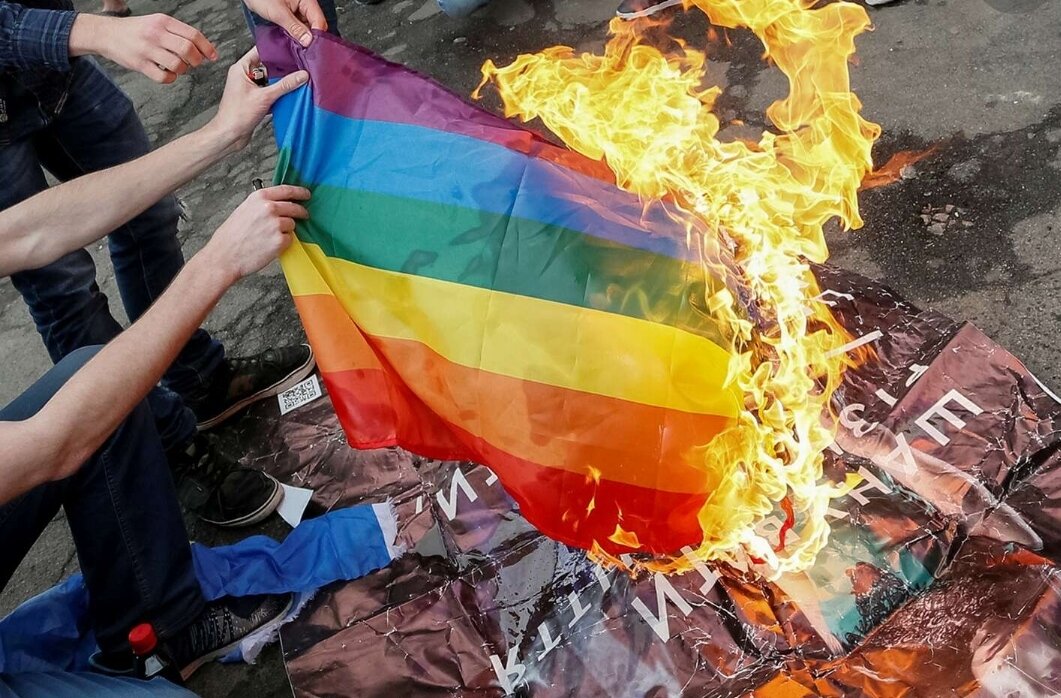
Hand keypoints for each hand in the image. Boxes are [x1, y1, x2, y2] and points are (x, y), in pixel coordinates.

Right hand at [70, 13, 217, 83]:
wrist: (106, 33)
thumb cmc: (137, 30)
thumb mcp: (157, 23)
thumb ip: (177, 33)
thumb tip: (202, 48)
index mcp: (163, 21)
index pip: (193, 34)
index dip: (207, 47)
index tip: (213, 56)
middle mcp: (155, 33)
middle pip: (187, 50)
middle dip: (196, 60)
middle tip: (194, 63)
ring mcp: (147, 49)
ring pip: (177, 65)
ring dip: (183, 70)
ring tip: (178, 67)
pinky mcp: (139, 64)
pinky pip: (164, 77)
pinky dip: (171, 78)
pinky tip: (167, 73)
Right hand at [203, 186, 310, 281]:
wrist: (225, 255)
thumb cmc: (231, 235)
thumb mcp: (245, 209)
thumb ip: (263, 204)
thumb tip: (279, 204)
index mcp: (260, 197)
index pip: (287, 190)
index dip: (300, 192)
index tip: (306, 194)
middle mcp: (270, 208)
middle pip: (295, 208)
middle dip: (301, 212)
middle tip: (304, 215)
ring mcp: (276, 224)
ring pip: (292, 224)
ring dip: (287, 230)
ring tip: (271, 236)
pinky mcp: (280, 240)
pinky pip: (289, 239)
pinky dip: (284, 243)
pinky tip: (270, 245)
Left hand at [206, 48, 309, 151]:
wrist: (230, 135)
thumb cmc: (237, 114)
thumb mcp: (264, 97)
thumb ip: (284, 85)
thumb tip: (301, 76)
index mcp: (241, 68)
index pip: (259, 51)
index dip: (274, 49)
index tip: (290, 48)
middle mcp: (244, 76)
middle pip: (267, 67)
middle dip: (282, 68)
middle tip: (298, 66)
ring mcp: (250, 88)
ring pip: (270, 81)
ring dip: (281, 83)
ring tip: (297, 81)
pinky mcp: (255, 100)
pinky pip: (270, 92)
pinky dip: (279, 94)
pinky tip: (290, 95)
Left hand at [244, 0, 326, 46]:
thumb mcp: (278, 13)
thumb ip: (295, 27)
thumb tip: (308, 41)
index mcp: (307, 1)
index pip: (319, 22)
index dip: (316, 36)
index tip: (311, 49)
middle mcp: (305, 5)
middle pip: (314, 26)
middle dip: (308, 39)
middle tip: (303, 50)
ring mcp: (298, 10)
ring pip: (306, 28)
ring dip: (300, 38)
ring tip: (295, 46)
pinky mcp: (291, 15)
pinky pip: (297, 27)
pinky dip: (294, 35)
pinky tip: (290, 41)